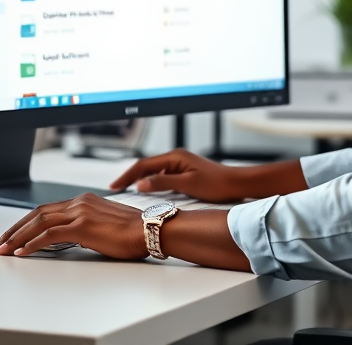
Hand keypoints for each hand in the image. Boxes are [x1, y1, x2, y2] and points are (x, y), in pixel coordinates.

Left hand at [0, 192, 145, 258]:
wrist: (150, 230)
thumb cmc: (134, 231)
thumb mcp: (104, 224)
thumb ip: (86, 226)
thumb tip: (72, 237)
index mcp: (84, 200)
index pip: (46, 209)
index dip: (26, 222)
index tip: (14, 234)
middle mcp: (79, 202)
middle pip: (37, 213)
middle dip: (15, 229)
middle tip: (0, 242)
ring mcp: (80, 212)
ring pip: (39, 223)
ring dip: (18, 237)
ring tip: (5, 249)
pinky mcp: (82, 226)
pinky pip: (49, 235)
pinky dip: (32, 244)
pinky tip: (22, 253)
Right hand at [110, 149, 308, 202]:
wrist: (236, 184)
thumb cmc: (217, 184)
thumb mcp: (188, 185)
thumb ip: (163, 183)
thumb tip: (141, 183)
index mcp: (175, 157)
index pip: (144, 165)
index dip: (127, 175)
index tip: (115, 185)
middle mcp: (176, 158)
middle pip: (146, 167)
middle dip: (130, 177)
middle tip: (115, 188)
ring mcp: (180, 165)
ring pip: (153, 172)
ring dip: (140, 180)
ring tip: (126, 191)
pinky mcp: (184, 173)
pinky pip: (162, 177)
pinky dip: (151, 184)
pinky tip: (146, 193)